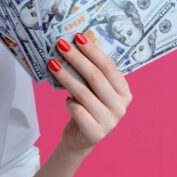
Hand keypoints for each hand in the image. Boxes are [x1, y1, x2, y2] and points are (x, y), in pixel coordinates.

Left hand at [47, 32, 132, 152]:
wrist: (81, 139)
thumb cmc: (87, 109)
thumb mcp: (93, 91)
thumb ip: (91, 73)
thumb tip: (76, 44)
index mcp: (124, 92)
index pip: (109, 67)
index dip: (92, 51)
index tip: (77, 37)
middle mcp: (121, 106)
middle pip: (95, 77)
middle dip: (76, 59)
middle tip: (61, 46)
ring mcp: (110, 121)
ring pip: (83, 93)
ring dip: (66, 76)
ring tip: (52, 64)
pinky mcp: (96, 133)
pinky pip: (78, 111)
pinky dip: (69, 103)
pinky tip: (65, 100)